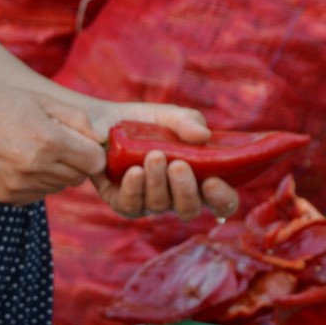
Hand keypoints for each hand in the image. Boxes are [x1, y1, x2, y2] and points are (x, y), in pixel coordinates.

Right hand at [0, 87, 108, 205]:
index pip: (94, 161)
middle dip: (74, 162)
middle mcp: (35, 168)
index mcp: (49, 141)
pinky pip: (39, 194)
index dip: (91, 151)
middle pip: (78, 177)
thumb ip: (79, 121)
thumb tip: (101, 143)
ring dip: (55, 172)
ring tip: (33, 151)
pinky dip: (37, 182)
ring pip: (59, 187)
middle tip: (54, 144)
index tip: (80, 142)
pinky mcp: (9, 197)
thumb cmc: (3, 104)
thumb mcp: (44, 101)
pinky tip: (20, 163)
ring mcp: (20, 186)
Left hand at [78, 101, 240, 220]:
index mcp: (198, 179)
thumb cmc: (146, 122)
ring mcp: (149, 202)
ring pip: (159, 205)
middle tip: (178, 165)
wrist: (103, 120)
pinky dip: (133, 189)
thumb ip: (189, 121)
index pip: (220, 202)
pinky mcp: (122, 202)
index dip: (222, 199)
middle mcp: (175, 197)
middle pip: (189, 209)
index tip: (213, 181)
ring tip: (153, 156)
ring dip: (158, 182)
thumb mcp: (170, 115)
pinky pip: (130, 205)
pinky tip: (134, 172)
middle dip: (186, 189)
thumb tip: (204, 135)